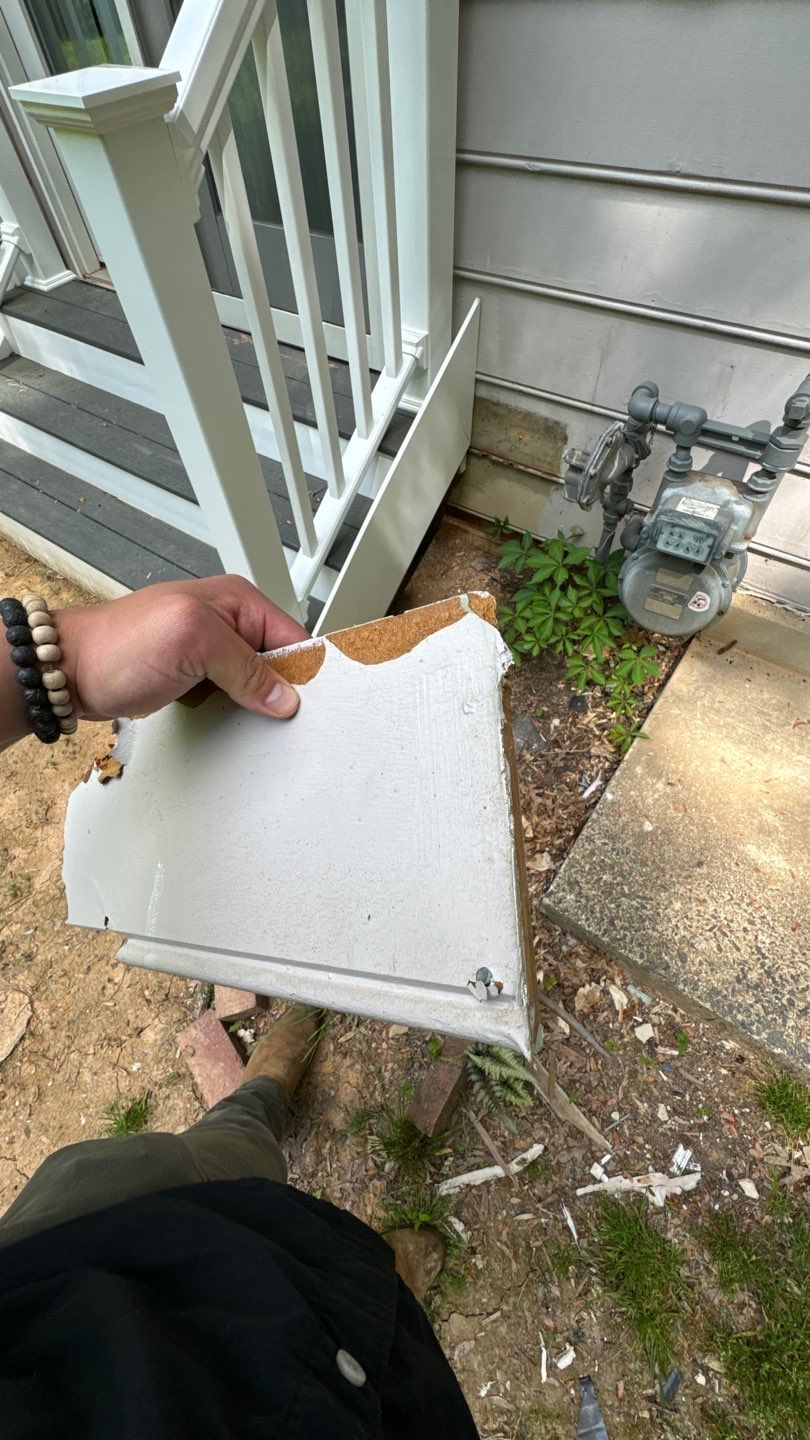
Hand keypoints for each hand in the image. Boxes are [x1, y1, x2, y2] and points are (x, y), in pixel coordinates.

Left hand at [55, 576, 308, 721]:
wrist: (68, 672)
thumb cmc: (115, 646)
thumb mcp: (192, 644)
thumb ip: (244, 667)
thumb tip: (284, 696)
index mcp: (237, 600)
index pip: (295, 636)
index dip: (306, 671)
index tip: (311, 704)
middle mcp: (228, 622)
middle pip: (279, 662)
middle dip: (280, 691)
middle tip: (280, 718)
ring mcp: (211, 650)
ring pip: (257, 683)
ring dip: (256, 705)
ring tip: (248, 718)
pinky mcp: (197, 675)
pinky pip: (232, 696)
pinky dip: (233, 713)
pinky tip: (226, 721)